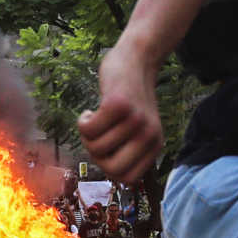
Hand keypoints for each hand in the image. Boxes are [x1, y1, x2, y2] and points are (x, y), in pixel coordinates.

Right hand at [78, 45, 162, 182]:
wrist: (137, 58)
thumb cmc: (129, 97)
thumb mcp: (137, 128)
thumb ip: (128, 150)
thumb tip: (109, 175)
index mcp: (155, 145)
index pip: (128, 179)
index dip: (109, 168)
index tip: (108, 149)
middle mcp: (149, 135)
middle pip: (111, 169)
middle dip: (96, 157)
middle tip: (97, 137)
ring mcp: (135, 120)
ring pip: (96, 148)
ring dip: (86, 135)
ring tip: (95, 118)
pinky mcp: (118, 104)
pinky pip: (88, 129)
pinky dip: (82, 121)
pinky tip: (90, 111)